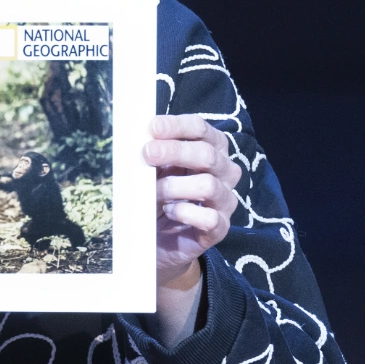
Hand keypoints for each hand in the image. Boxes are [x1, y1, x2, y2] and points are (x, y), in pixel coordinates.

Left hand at [143, 115, 241, 285]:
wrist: (159, 238)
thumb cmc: (158, 194)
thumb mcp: (153, 169)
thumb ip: (152, 152)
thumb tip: (139, 138)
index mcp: (211, 148)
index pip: (201, 129)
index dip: (178, 125)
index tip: (152, 127)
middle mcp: (224, 172)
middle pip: (207, 154)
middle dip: (175, 151)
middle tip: (147, 153)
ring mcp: (225, 200)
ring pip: (208, 185)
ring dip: (174, 186)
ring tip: (154, 192)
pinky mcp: (220, 228)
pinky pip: (209, 218)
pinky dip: (186, 212)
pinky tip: (170, 211)